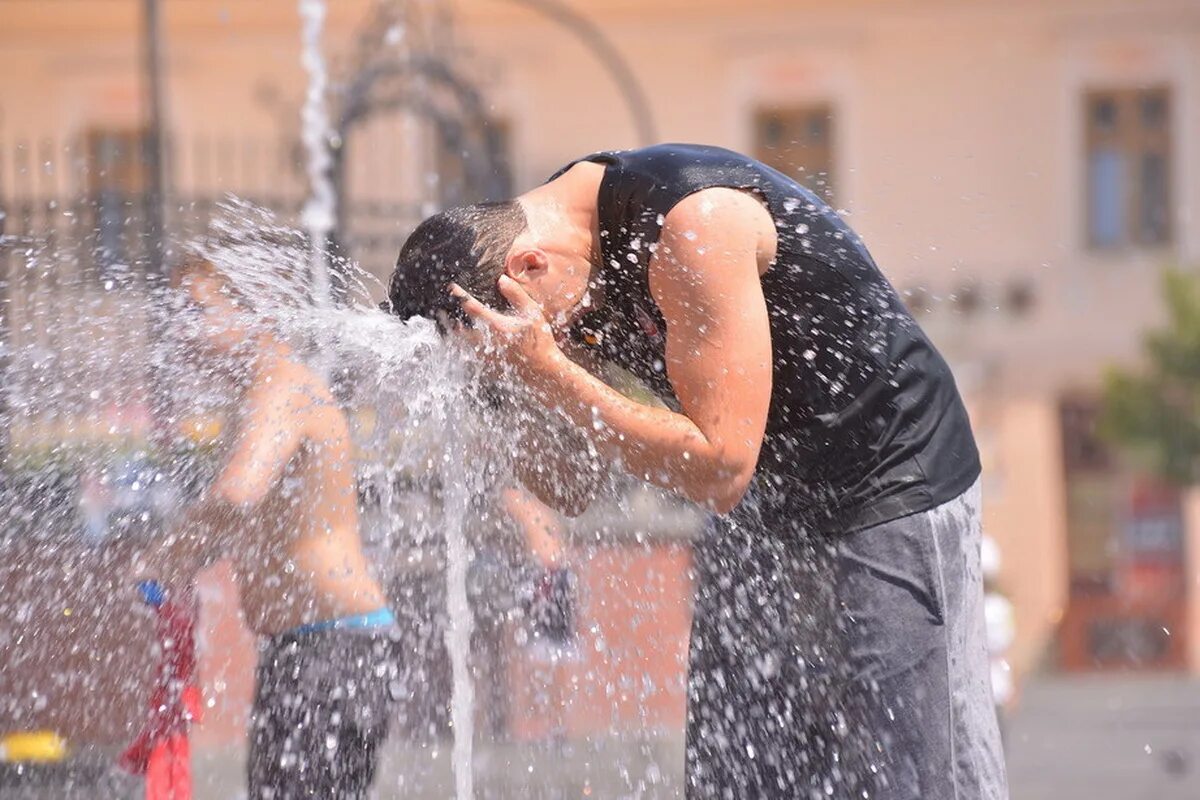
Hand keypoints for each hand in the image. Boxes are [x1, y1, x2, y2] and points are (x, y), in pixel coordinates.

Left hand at [450, 275, 564, 382]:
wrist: (543, 371)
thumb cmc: (539, 341)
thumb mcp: (532, 313)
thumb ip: (516, 295)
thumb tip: (501, 279)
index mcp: (496, 326)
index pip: (471, 307)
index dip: (459, 296)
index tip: (451, 288)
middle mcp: (486, 341)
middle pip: (457, 329)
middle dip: (448, 319)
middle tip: (440, 310)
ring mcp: (484, 356)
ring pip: (460, 344)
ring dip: (453, 334)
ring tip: (449, 325)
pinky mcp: (485, 367)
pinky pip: (468, 356)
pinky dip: (462, 347)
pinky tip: (462, 343)